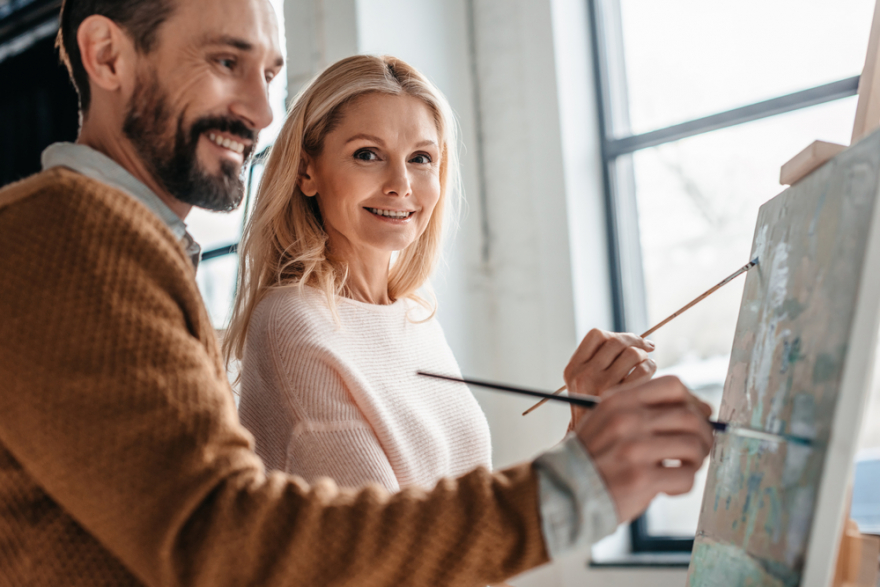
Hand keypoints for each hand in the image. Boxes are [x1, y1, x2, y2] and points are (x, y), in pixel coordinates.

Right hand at [564, 329, 656, 429]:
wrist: (591, 453)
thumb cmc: (595, 417)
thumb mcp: (585, 389)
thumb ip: (601, 365)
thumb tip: (634, 341)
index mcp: (573, 369)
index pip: (597, 336)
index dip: (618, 334)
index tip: (632, 341)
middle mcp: (584, 375)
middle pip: (617, 341)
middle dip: (636, 342)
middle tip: (647, 348)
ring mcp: (601, 386)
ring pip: (632, 354)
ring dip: (645, 357)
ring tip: (648, 365)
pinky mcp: (621, 397)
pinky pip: (643, 370)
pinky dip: (651, 368)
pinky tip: (652, 376)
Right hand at [574, 375, 713, 523]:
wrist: (565, 490)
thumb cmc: (594, 457)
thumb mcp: (608, 419)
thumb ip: (643, 410)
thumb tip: (700, 410)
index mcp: (620, 400)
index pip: (674, 385)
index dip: (693, 401)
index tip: (695, 417)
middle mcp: (627, 419)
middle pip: (689, 416)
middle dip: (703, 434)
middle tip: (699, 449)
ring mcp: (634, 448)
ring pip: (693, 445)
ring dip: (697, 460)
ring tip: (684, 468)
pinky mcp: (642, 478)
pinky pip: (686, 476)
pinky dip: (685, 483)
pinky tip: (668, 487)